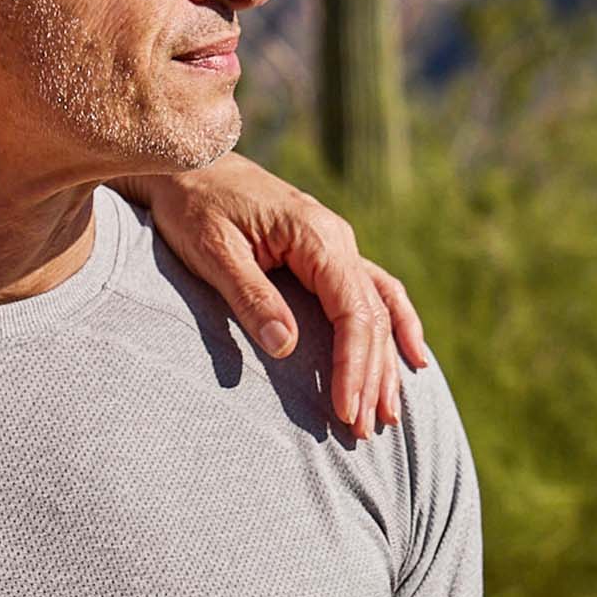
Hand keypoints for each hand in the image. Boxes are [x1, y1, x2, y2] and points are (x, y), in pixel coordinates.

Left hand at [123, 155, 426, 440]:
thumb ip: (250, 296)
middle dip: (371, 377)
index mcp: (316, 238)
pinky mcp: (322, 254)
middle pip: (372, 317)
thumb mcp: (213, 251)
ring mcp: (334, 245)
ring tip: (388, 414)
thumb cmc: (193, 206)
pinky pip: (370, 293)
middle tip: (363, 431)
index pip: (352, 312)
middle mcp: (336, 240)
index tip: (345, 411)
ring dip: (385, 362)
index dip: (353, 366)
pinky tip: (410, 357)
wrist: (186, 165)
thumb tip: (285, 346)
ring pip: (378, 308)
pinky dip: (393, 326)